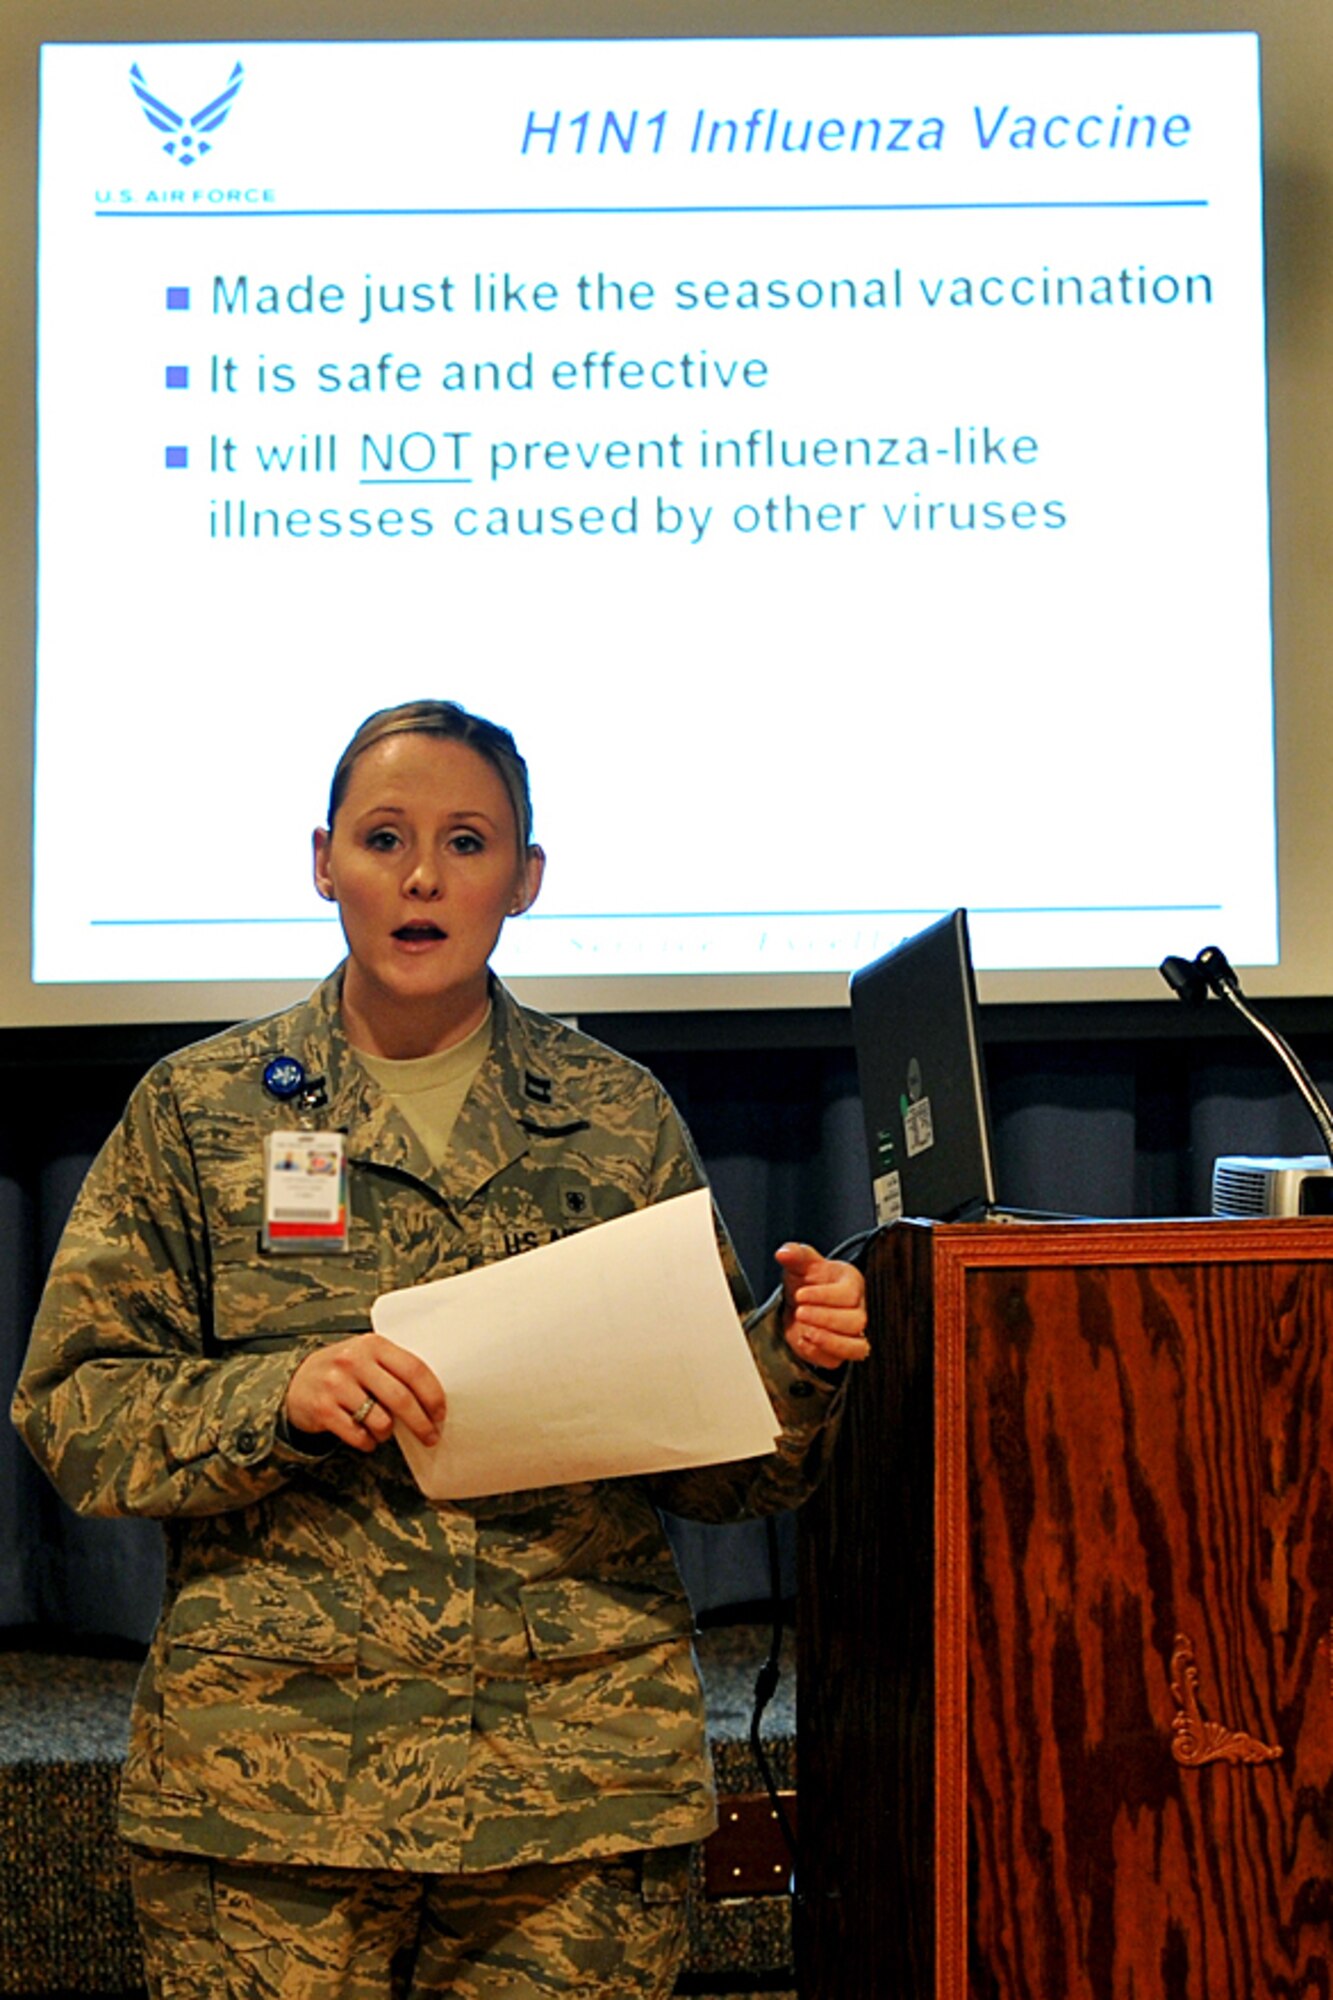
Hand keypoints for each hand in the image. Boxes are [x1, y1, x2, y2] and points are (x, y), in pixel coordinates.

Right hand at [285, 1332, 445, 1453]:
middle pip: (401, 1398)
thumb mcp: (368, 1358)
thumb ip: (396, 1369)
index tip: (441, 1415)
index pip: (415, 1370)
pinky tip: (365, 1437)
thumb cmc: (345, 1372)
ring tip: (382, 1431)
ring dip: (387, 1434)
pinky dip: (368, 1443)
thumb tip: (434, 1402)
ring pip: (381, 1421)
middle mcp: (354, 1360)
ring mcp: (336, 1384)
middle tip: (430, 1437)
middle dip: (421, 1424)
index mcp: (374, 1344)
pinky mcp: (322, 1409)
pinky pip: (359, 1436)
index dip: (433, 1396)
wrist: (297, 1382)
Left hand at [775, 1243, 869, 1371]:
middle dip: (824, 1318)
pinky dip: (818, 1353)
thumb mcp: (801, 1263)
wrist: (800, 1302)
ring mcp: (853, 1334)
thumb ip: (796, 1255)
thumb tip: (784, 1253)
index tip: (800, 1294)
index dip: (824, 1296)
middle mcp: (860, 1310)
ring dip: (828, 1341)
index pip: (849, 1294)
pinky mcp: (840, 1353)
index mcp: (853, 1284)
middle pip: (856, 1321)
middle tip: (800, 1312)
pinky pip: (837, 1361)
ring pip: (856, 1347)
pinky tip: (802, 1339)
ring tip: (805, 1331)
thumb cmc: (807, 1280)